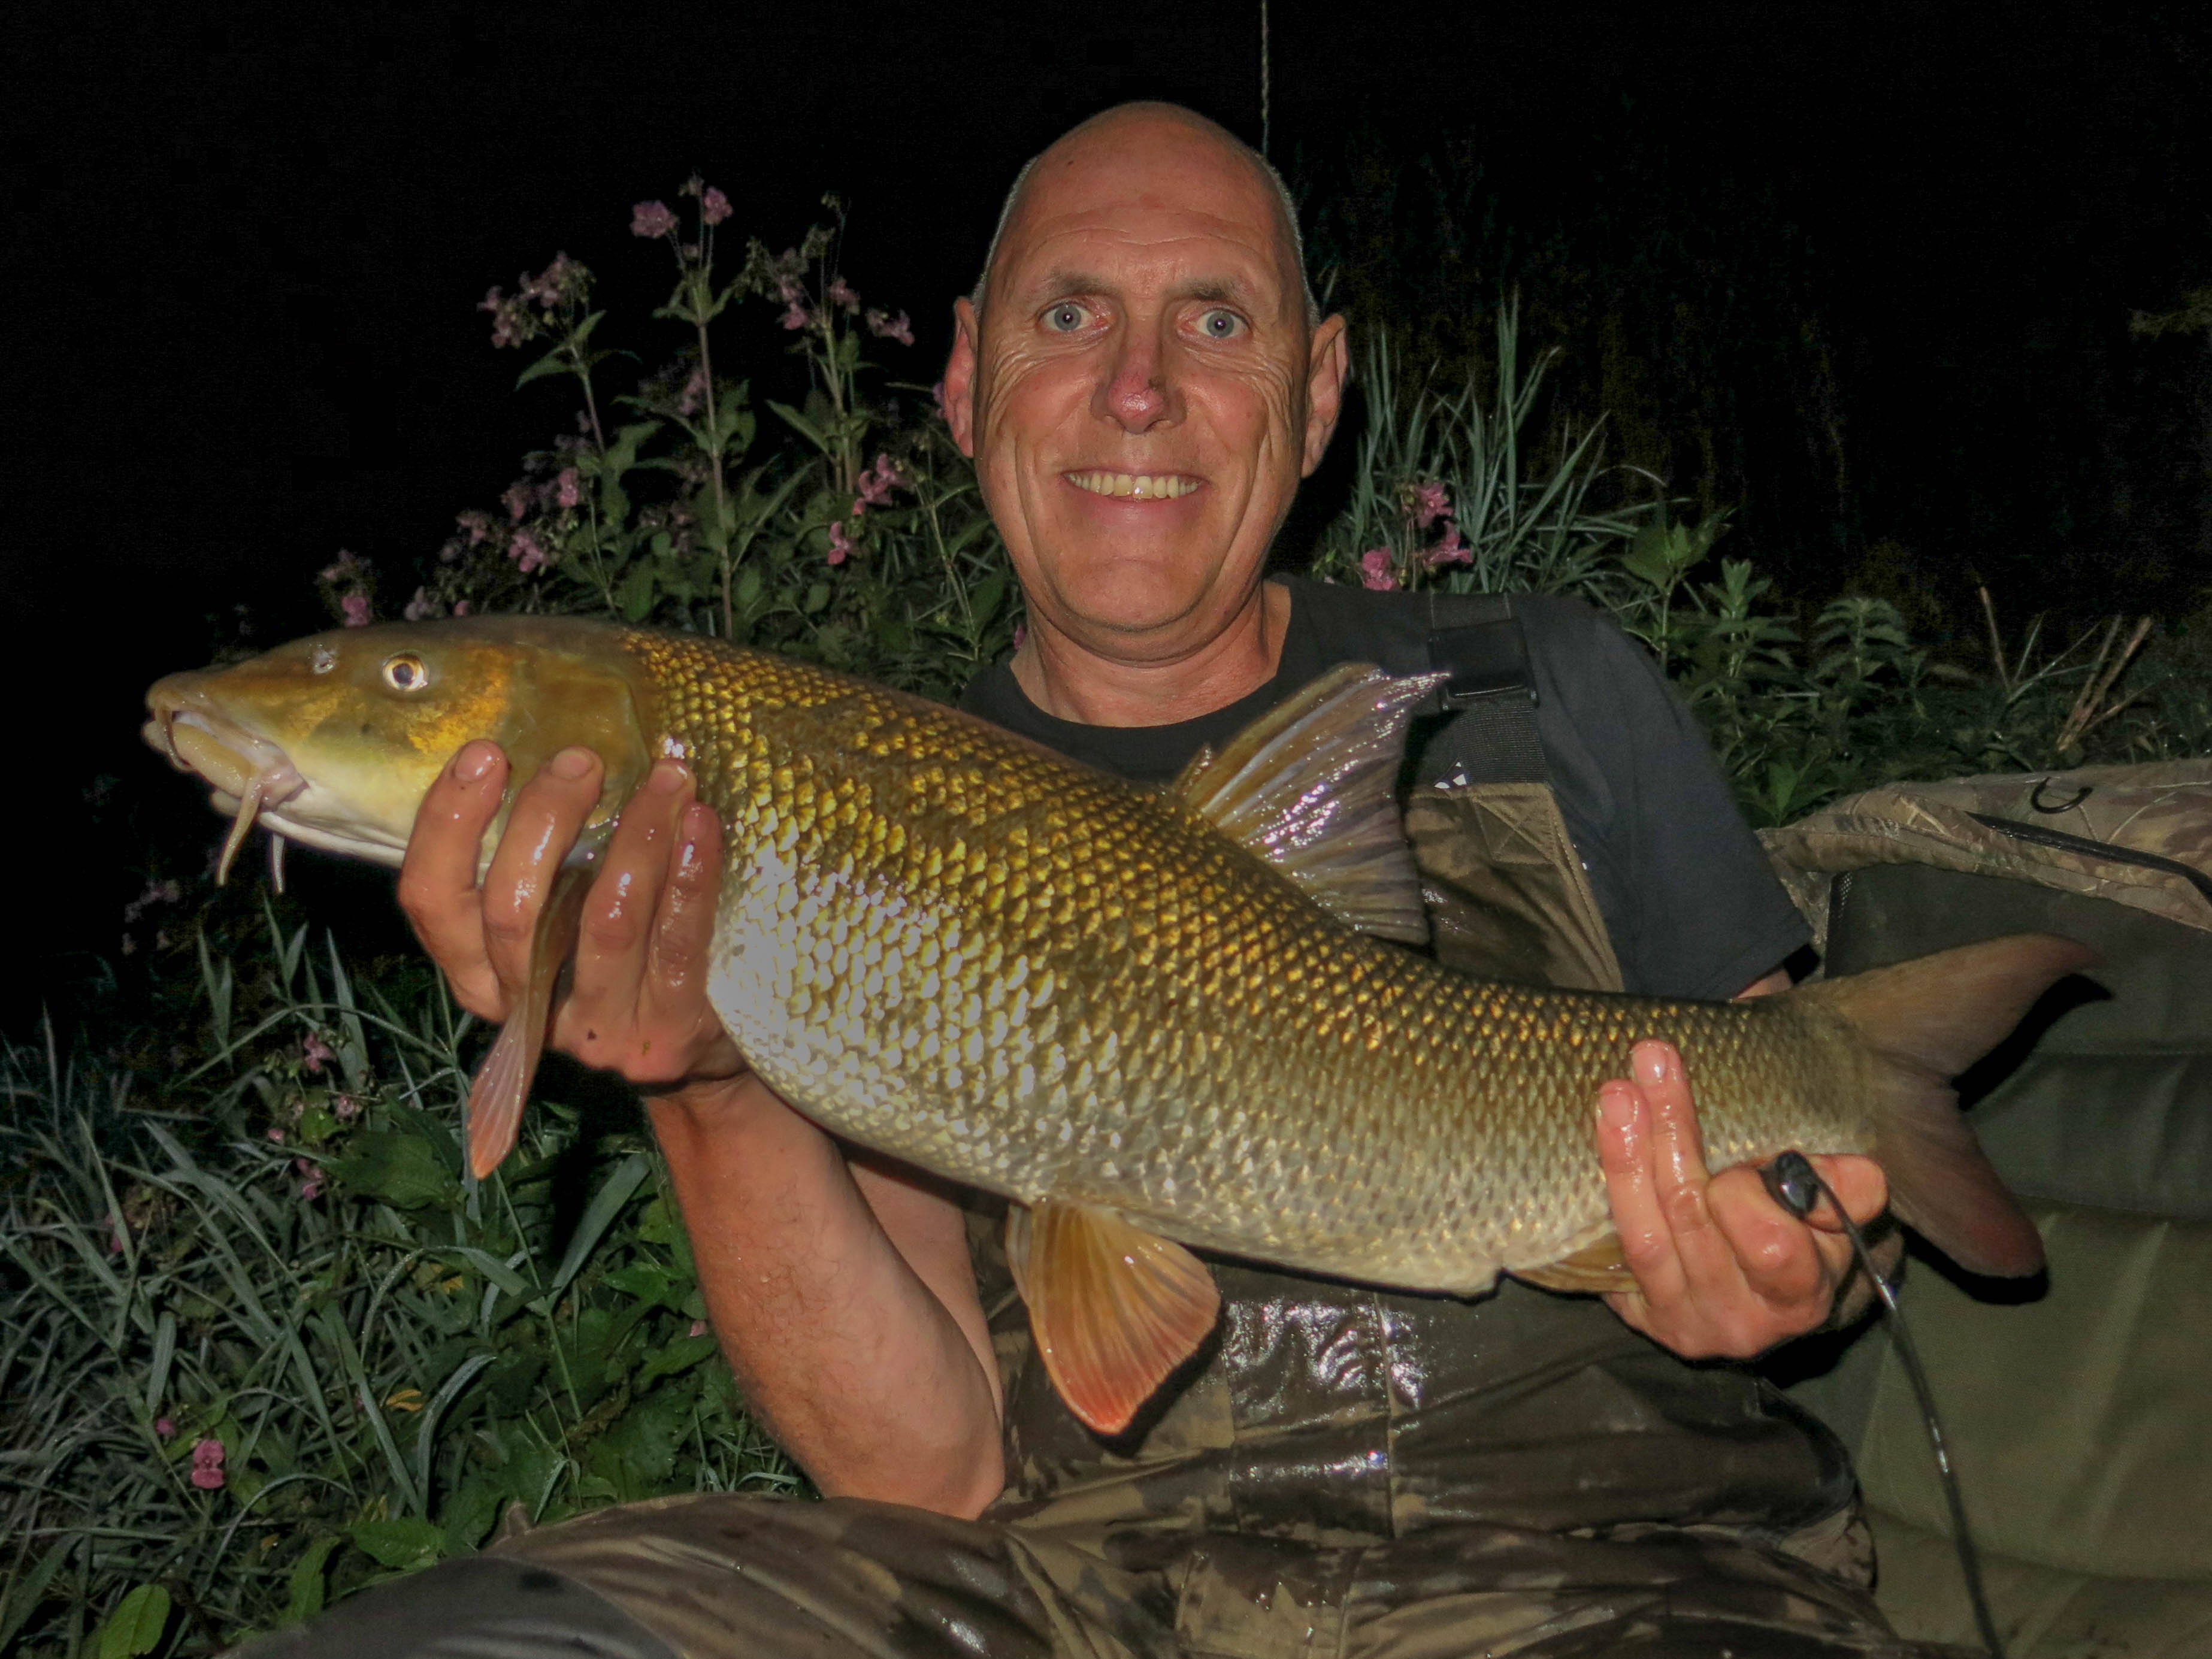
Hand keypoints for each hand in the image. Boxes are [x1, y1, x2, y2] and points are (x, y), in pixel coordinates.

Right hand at [397, 740, 743, 1090]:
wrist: (699, 1055)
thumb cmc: (620, 958)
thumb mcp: (560, 919)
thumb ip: (540, 862)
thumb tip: (549, 751)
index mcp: (480, 972)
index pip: (432, 901)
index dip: (447, 824)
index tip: (484, 753)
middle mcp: (527, 1007)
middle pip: (511, 911)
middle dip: (544, 820)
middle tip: (582, 759)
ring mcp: (599, 1027)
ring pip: (602, 921)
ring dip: (634, 836)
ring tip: (667, 775)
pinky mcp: (668, 1030)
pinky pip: (676, 941)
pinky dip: (690, 874)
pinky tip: (700, 822)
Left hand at [1594, 1039, 1887, 1357]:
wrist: (1765, 1301)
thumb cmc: (1807, 1239)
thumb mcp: (1843, 1215)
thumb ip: (1847, 1185)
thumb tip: (1801, 1160)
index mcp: (1798, 1297)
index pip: (1770, 1244)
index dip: (1747, 1194)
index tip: (1743, 1154)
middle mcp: (1738, 1321)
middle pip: (1692, 1222)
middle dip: (1672, 1139)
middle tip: (1653, 1064)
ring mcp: (1682, 1322)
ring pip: (1644, 1234)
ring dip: (1626, 1157)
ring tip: (1618, 1092)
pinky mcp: (1639, 1316)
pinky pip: (1615, 1248)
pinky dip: (1610, 1190)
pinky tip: (1602, 1136)